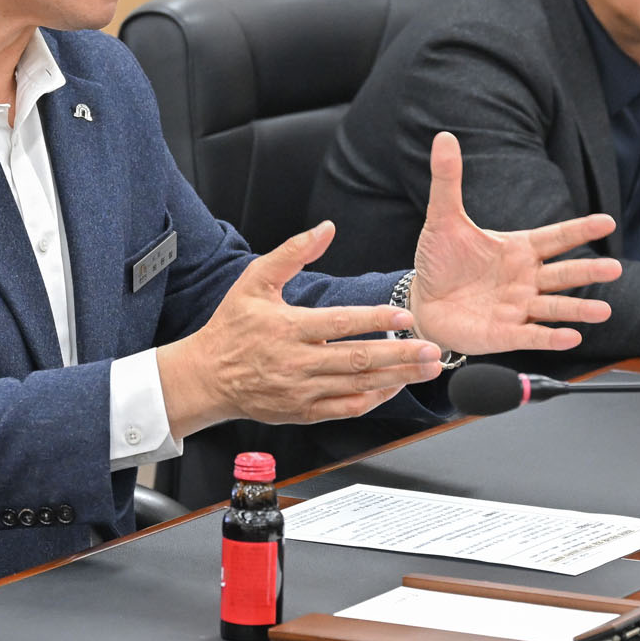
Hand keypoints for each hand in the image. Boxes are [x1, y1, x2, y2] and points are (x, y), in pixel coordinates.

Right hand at [156, 222, 444, 435]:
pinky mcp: (304, 411)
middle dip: (400, 355)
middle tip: (432, 350)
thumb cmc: (232, 327)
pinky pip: (347, 408)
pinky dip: (374, 399)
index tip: (405, 315)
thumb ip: (292, 253)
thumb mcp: (254, 281)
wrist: (207, 377)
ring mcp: (302, 391)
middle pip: (357, 359)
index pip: (339, 323)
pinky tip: (395, 386)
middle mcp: (297, 362)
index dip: (375, 319)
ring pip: (358, 386)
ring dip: (397, 378)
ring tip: (426, 368)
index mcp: (287, 328)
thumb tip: (325, 229)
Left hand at [407, 132, 620, 356]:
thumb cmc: (439, 261)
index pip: (556, 237)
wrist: (422, 301)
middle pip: (563, 273)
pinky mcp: (505, 334)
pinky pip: (532, 336)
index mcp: (519, 249)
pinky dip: (551, 337)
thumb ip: (448, 180)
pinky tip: (572, 336)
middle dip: (588, 271)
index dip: (579, 229)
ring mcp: (518, 307)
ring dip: (578, 309)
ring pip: (554, 307)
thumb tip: (444, 137)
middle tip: (614, 268)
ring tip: (604, 310)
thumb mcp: (443, 218)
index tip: (607, 221)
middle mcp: (526, 278)